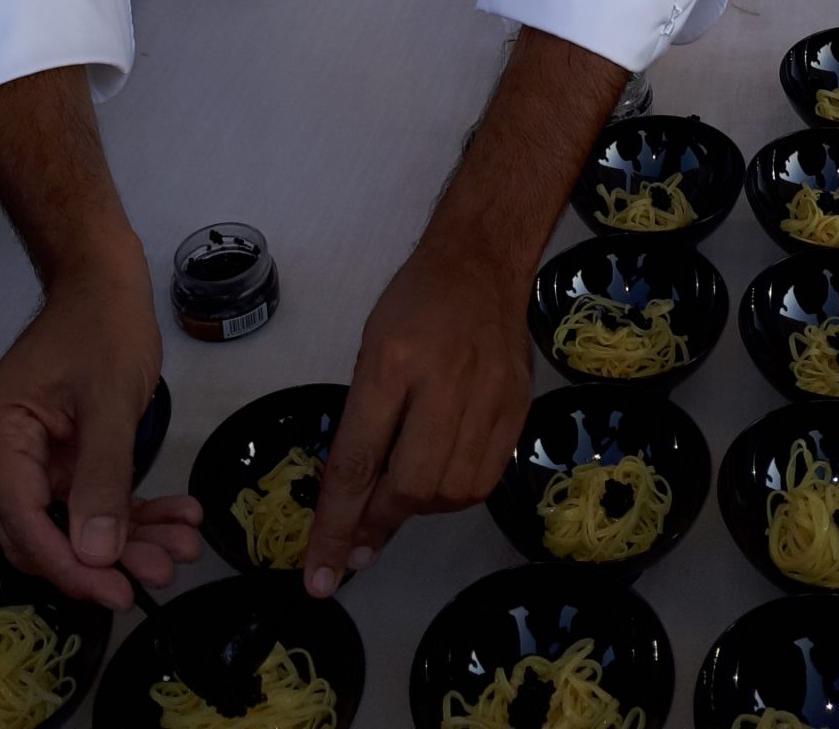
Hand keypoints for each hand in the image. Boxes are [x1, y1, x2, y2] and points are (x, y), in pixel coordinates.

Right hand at [0, 259, 202, 607]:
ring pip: (72, 524)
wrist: (105, 282)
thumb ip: (103, 478)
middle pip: (45, 533)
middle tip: (166, 569)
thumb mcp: (110, 401)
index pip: (25, 524)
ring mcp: (24, 463)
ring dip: (129, 538)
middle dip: (109, 556)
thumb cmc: (103, 325)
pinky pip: (88, 501)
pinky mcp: (55, 461)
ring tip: (182, 549)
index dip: (73, 565)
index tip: (120, 591)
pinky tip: (176, 519)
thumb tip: (97, 555)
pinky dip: (130, 511)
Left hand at [302, 234, 531, 594]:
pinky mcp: (518, 405)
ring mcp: (489, 395)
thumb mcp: (372, 349)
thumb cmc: (414, 301)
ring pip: (452, 492)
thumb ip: (364, 425)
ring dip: (420, 509)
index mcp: (392, 362)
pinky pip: (486, 477)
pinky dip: (456, 492)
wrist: (481, 261)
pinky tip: (441, 476)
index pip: (357, 462)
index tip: (319, 576)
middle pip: (410, 486)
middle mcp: (444, 381)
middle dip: (379, 523)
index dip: (335, 528)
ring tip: (404, 493)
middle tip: (362, 534)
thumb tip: (356, 506)